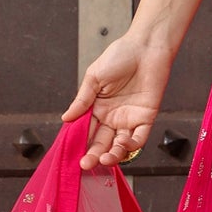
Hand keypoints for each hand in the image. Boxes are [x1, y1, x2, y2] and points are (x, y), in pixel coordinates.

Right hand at [62, 36, 172, 169]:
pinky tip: (122, 144)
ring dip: (112, 155)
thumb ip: (82, 100)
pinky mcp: (146, 118)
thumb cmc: (120, 56)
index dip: (80, 144)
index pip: (86, 131)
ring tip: (104, 159)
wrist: (146, 47)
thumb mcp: (94, 77)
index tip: (73, 155)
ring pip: (119, 145)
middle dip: (93, 155)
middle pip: (101, 142)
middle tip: (85, 164)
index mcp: (97, 107)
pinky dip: (131, 145)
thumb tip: (65, 118)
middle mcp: (112, 116)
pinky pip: (139, 138)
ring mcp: (129, 118)